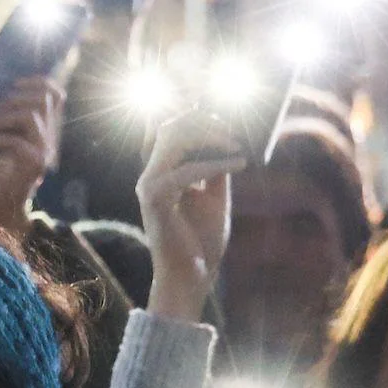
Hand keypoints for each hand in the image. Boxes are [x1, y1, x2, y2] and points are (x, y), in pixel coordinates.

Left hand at [0, 77, 62, 236]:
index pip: (55, 96)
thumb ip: (0, 116)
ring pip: (29, 116)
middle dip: (13, 100)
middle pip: (42, 99)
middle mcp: (48, 141)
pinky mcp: (35, 165)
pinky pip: (16, 141)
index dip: (38, 82)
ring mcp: (44, 153)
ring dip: (2, 120)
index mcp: (41, 133)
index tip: (16, 84)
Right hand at [136, 110, 245, 320]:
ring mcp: (149, 186)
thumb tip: (228, 139)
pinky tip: (239, 164)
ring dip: (209, 136)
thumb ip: (215, 167)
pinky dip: (215, 164)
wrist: (192, 277)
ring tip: (236, 146)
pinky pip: (186, 171)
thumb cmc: (201, 240)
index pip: (166, 128)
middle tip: (233, 132)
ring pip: (172, 138)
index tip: (221, 110)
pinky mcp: (155, 200)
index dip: (189, 111)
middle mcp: (150, 175)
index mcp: (161, 173)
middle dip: (204, 120)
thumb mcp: (215, 196)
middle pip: (169, 125)